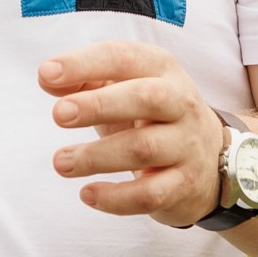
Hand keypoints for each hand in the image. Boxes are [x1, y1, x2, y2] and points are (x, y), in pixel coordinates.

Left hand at [38, 39, 226, 225]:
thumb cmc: (152, 117)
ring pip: (143, 149)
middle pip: (144, 98)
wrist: (211, 161)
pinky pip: (150, 195)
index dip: (84, 63)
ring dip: (96, 156)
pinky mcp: (184, 185)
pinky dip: (116, 198)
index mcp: (162, 70)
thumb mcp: (124, 89)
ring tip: (61, 162)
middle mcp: (180, 103)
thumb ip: (85, 79)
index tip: (46, 74)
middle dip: (99, 105)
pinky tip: (87, 194)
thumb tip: (48, 77)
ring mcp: (186, 145)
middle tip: (58, 115)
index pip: (124, 57)